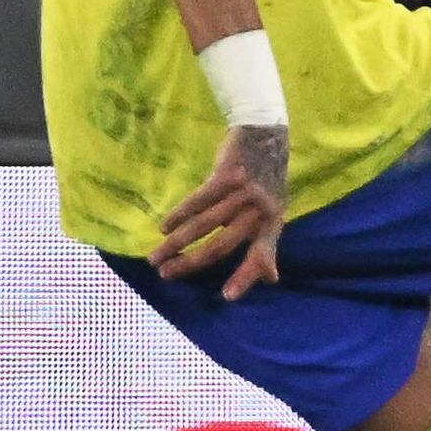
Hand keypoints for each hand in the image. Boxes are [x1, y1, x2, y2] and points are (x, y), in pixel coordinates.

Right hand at [153, 118, 292, 295]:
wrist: (265, 133)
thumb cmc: (267, 178)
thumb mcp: (274, 210)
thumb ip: (267, 243)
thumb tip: (272, 279)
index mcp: (273, 221)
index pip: (261, 254)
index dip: (246, 276)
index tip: (227, 297)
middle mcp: (260, 209)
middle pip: (221, 245)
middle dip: (190, 264)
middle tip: (165, 275)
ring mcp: (243, 192)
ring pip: (202, 226)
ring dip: (175, 243)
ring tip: (156, 256)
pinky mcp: (226, 176)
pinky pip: (197, 202)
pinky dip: (177, 216)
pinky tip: (164, 227)